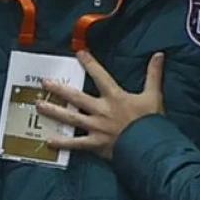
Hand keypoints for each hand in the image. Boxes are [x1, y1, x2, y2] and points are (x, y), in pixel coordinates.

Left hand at [36, 50, 164, 158]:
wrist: (149, 146)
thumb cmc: (151, 121)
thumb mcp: (154, 95)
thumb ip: (154, 74)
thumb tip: (159, 54)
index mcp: (114, 96)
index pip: (100, 76)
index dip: (89, 63)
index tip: (79, 53)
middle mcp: (101, 110)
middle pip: (76, 97)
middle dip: (60, 89)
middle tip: (45, 82)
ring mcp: (95, 127)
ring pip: (70, 118)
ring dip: (54, 111)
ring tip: (39, 105)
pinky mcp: (95, 144)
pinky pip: (75, 143)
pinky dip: (62, 143)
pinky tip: (48, 140)